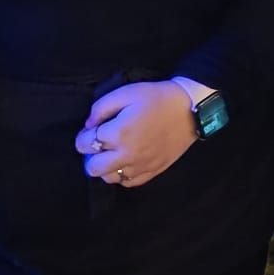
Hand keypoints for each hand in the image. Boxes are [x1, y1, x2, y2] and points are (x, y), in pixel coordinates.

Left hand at [76, 79, 196, 188]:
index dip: (83, 136)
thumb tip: (88, 125)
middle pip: (93, 167)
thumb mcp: (127, 92)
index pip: (85, 143)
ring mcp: (140, 166)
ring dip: (106, 166)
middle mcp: (127, 154)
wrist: (190, 109)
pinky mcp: (152, 171)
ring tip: (113, 152)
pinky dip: (123, 174)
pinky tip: (127, 161)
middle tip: (99, 143)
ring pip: (109, 178)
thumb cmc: (157, 97)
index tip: (90, 130)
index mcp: (118, 133)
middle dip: (90, 155)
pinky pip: (128, 182)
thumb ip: (101, 107)